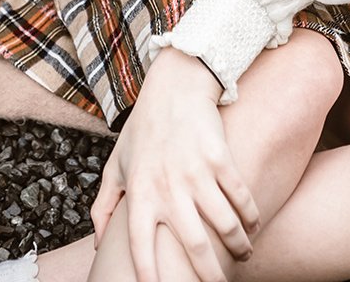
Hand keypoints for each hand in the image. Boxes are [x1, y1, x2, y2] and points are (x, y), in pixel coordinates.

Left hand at [91, 49, 259, 281]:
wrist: (173, 86)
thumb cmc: (143, 130)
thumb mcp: (115, 165)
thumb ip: (104, 206)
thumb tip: (98, 245)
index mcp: (140, 194)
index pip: (141, 248)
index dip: (150, 277)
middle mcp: (168, 187)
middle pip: (196, 247)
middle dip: (210, 277)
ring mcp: (196, 172)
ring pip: (227, 226)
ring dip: (239, 247)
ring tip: (242, 255)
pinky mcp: (220, 157)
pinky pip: (242, 198)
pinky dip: (251, 217)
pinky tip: (252, 225)